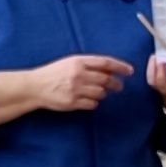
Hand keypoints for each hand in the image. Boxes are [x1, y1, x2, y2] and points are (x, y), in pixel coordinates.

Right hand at [0, 54, 133, 121]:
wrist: (35, 86)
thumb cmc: (54, 73)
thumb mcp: (70, 62)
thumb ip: (88, 64)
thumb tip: (109, 68)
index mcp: (78, 61)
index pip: (105, 63)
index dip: (120, 66)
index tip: (130, 71)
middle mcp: (78, 74)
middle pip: (106, 79)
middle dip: (116, 84)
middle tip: (119, 86)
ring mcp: (75, 89)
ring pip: (100, 93)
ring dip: (103, 94)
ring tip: (98, 92)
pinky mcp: (72, 102)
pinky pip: (92, 104)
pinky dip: (94, 103)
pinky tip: (89, 100)